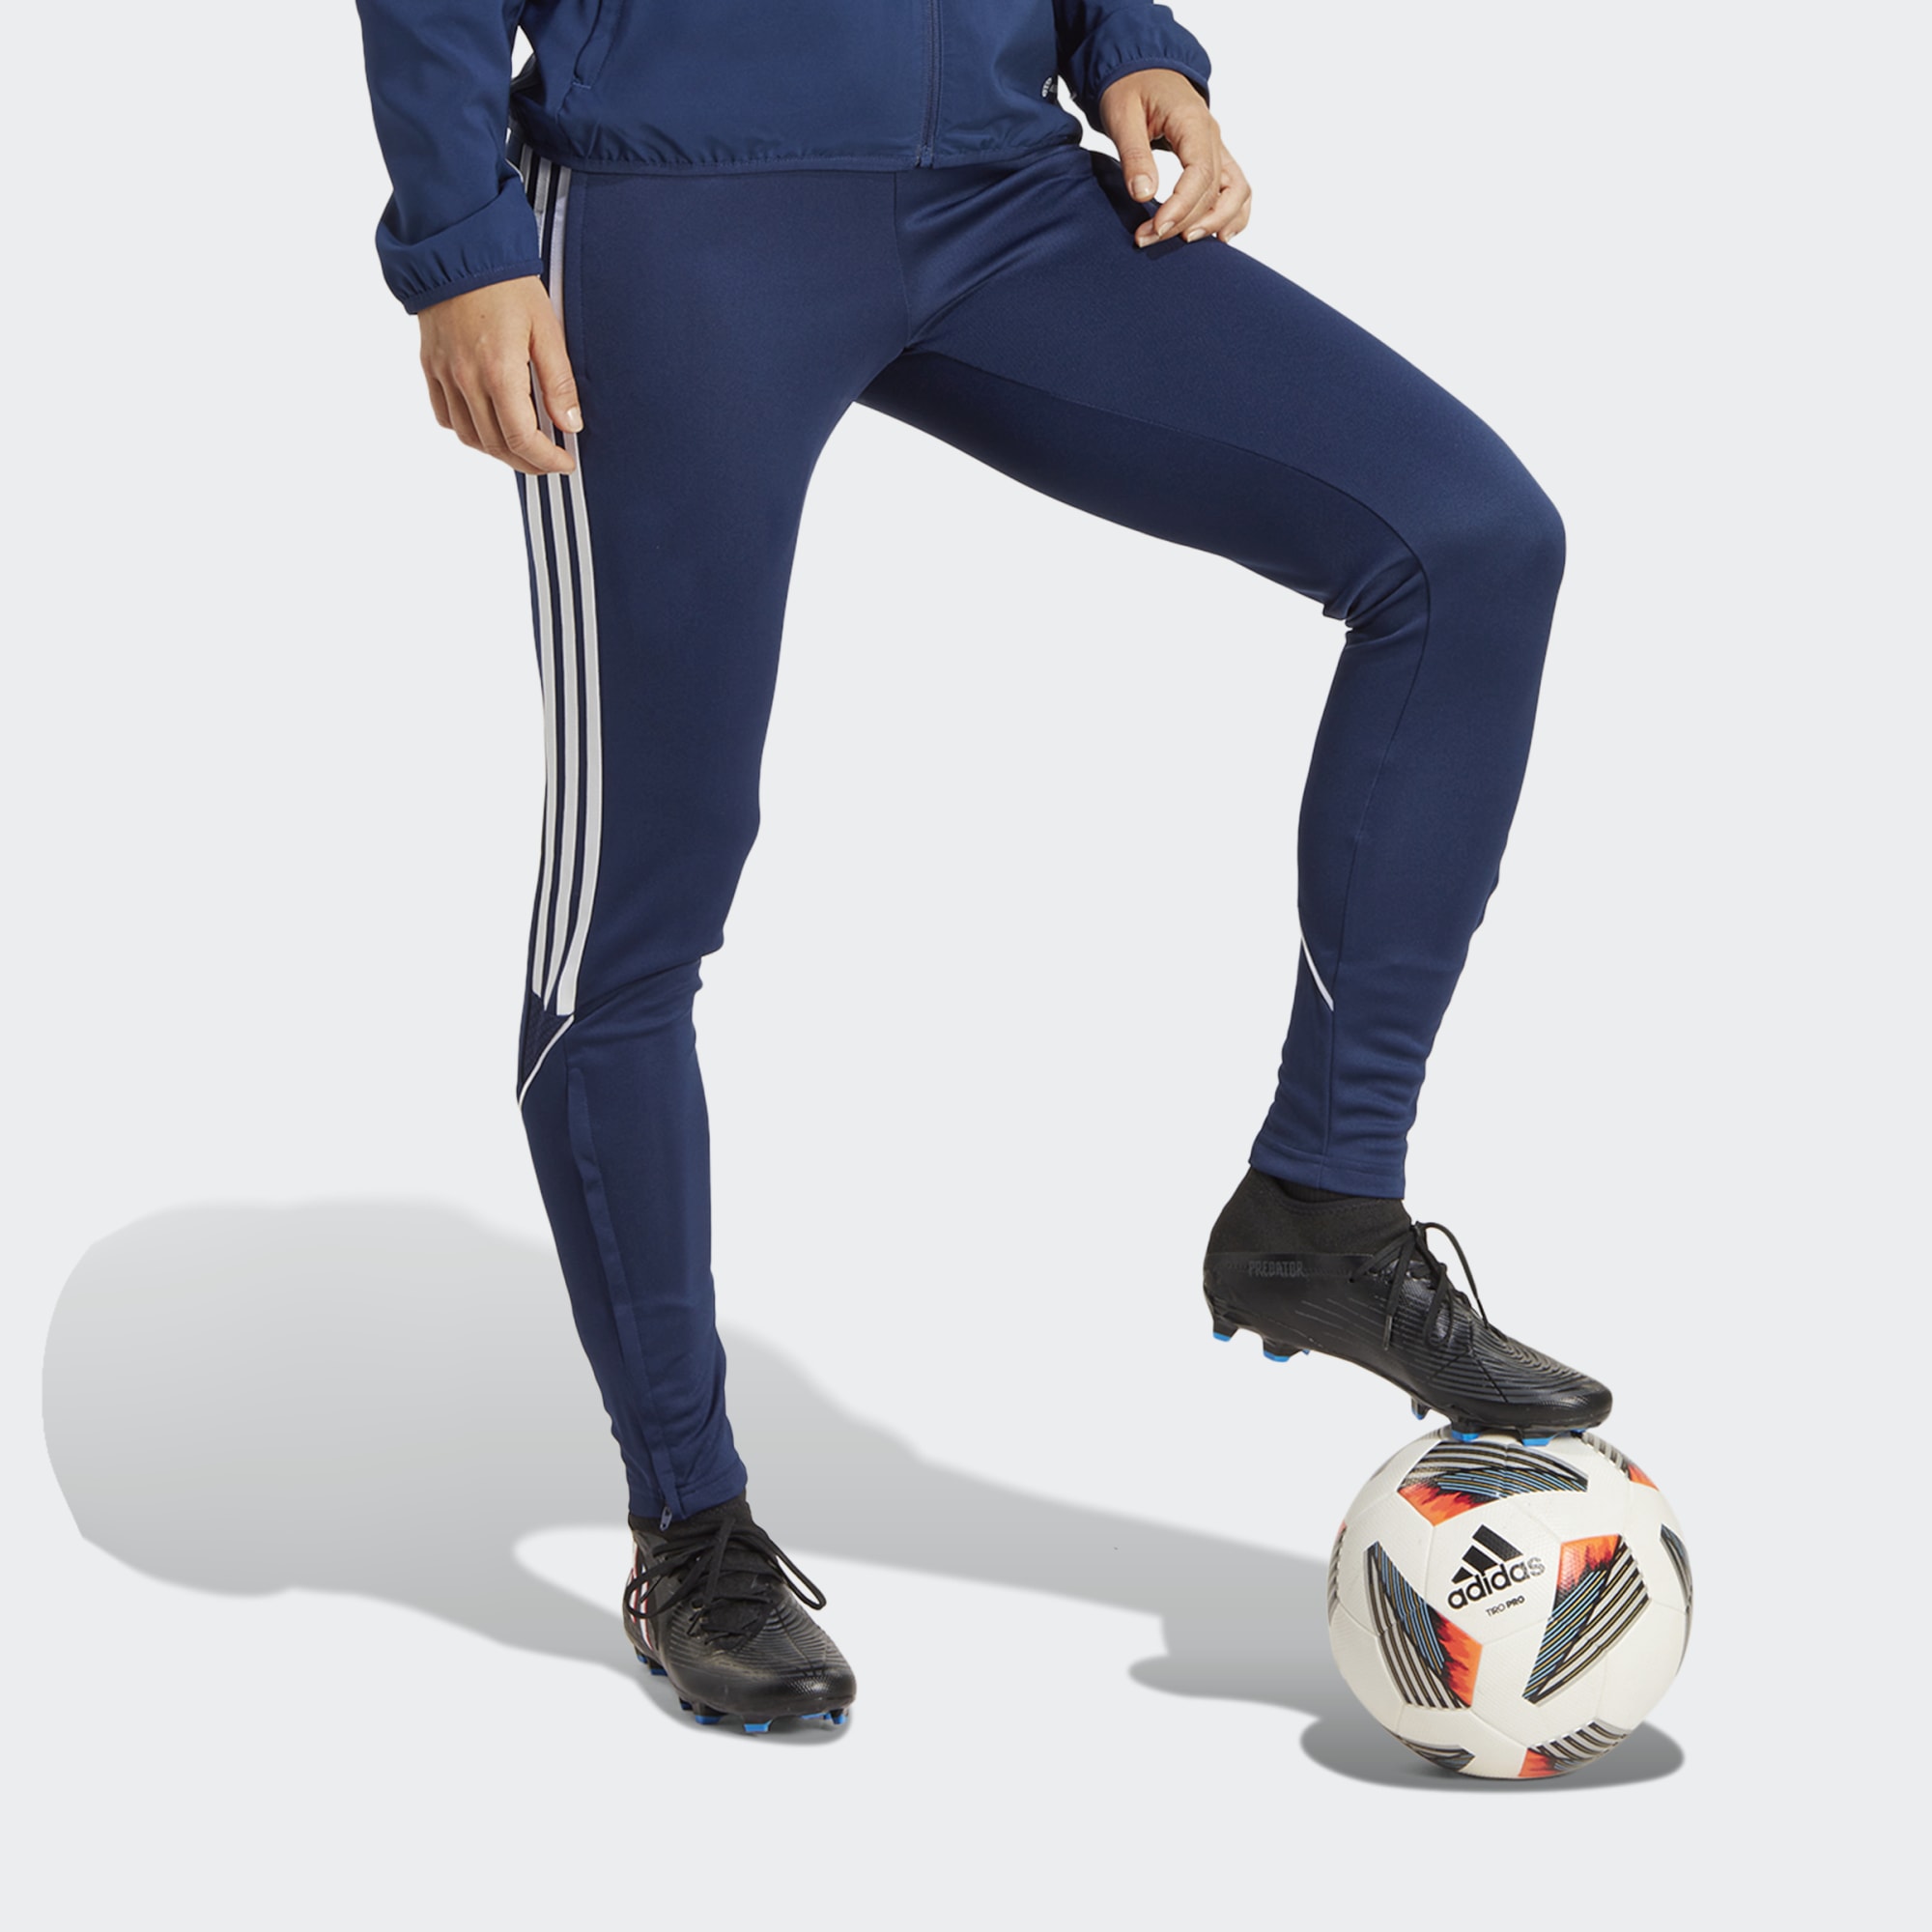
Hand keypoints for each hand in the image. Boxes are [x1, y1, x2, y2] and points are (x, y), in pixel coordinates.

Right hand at [417, 277, 581, 475]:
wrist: (458, 249)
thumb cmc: (505, 283)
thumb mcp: (546, 329)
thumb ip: (558, 382)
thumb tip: (570, 424)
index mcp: (498, 372)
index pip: (522, 438)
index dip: (546, 460)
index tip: (563, 463)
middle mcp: (466, 379)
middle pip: (495, 445)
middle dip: (526, 462)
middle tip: (549, 463)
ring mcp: (443, 374)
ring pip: (469, 436)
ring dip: (497, 451)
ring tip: (522, 448)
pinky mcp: (430, 366)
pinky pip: (445, 415)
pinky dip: (468, 430)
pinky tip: (488, 425)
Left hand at [1099, 69, 1251, 247]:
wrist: (1141, 68)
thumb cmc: (1129, 87)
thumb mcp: (1122, 115)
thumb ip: (1134, 155)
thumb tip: (1144, 195)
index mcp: (1192, 121)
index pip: (1200, 173)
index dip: (1181, 206)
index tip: (1156, 228)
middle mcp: (1211, 135)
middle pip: (1213, 190)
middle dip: (1183, 220)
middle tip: (1149, 239)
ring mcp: (1217, 147)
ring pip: (1236, 191)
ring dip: (1217, 221)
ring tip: (1188, 241)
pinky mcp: (1213, 158)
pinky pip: (1236, 188)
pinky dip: (1233, 214)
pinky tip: (1218, 237)